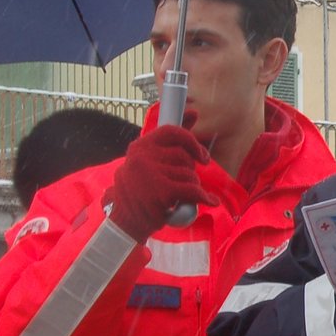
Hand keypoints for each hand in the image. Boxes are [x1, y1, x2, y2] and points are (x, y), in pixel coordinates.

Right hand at [107, 125, 216, 242]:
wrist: (126, 223)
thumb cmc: (140, 191)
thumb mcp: (149, 162)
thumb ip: (171, 139)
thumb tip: (194, 112)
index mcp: (140, 146)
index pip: (172, 131)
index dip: (191, 141)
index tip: (202, 154)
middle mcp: (143, 156)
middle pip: (184, 157)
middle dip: (190, 171)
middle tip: (182, 183)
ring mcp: (151, 173)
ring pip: (190, 174)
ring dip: (192, 186)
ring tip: (180, 196)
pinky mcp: (162, 191)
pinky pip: (193, 190)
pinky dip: (204, 197)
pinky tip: (209, 201)